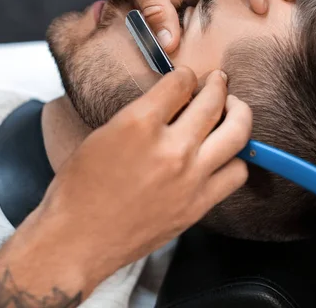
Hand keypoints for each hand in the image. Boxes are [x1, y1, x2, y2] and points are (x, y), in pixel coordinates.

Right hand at [35, 67, 251, 292]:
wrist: (78, 239)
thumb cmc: (80, 189)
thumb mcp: (101, 135)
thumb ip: (141, 115)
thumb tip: (169, 104)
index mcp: (139, 124)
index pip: (180, 83)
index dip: (185, 76)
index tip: (186, 79)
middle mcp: (170, 148)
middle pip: (213, 101)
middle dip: (218, 85)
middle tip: (218, 81)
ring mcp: (189, 178)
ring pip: (237, 133)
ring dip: (238, 115)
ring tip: (232, 111)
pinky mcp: (198, 205)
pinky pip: (236, 173)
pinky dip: (235, 158)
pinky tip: (225, 154)